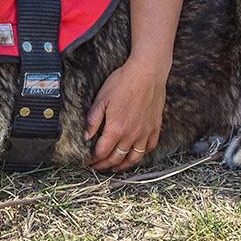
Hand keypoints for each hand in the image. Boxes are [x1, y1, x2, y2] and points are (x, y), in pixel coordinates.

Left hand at [84, 57, 165, 171]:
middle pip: (116, 158)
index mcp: (116, 129)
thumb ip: (93, 120)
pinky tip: (135, 154)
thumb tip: (86, 136)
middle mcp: (131, 135)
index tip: (88, 162)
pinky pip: (149, 148)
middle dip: (105, 165)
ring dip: (123, 165)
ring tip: (115, 167)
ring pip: (134, 158)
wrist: (147, 72)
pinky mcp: (155, 128)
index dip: (93, 160)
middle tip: (98, 167)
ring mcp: (145, 133)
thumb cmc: (123, 82)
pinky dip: (141, 155)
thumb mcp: (101, 98)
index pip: (102, 152)